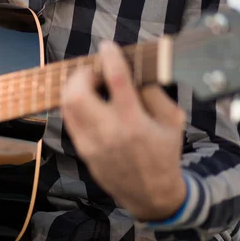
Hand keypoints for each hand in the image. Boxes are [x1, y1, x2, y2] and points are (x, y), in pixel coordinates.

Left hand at [61, 41, 186, 221]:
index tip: (107, 46)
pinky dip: (75, 104)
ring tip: (90, 84)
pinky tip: (88, 101)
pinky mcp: (83, 151)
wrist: (151, 194)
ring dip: (74, 87)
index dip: (109, 58)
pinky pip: (70, 119)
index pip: (116, 81)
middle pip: (77, 93)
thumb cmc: (164, 153)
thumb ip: (153, 92)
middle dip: (82, 73)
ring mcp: (91, 143)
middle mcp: (109, 133)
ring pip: (67, 106)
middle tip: (94, 71)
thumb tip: (134, 69)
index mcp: (135, 123)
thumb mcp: (172, 121)